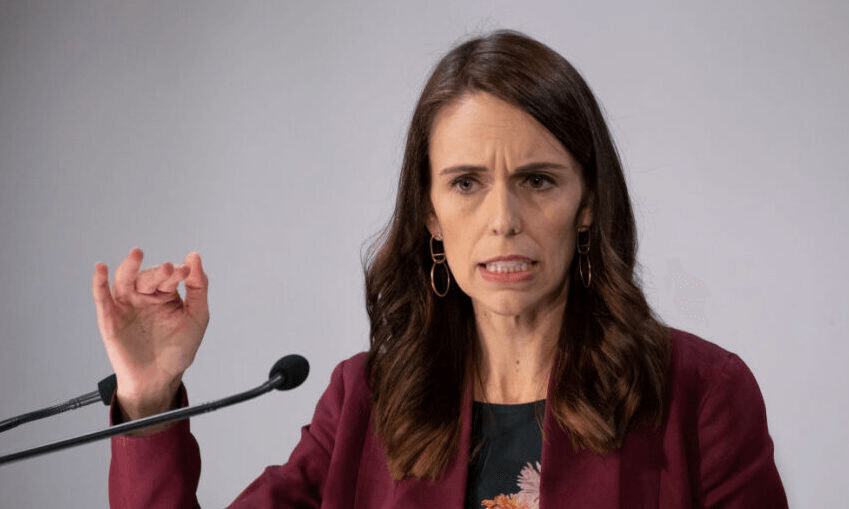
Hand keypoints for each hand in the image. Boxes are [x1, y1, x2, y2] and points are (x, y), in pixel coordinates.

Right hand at [92, 248, 208, 423]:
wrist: (159, 378)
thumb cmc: (179, 349)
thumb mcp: (196, 317)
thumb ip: (198, 287)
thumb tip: (194, 256)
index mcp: (165, 294)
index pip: (169, 276)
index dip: (177, 272)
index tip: (186, 271)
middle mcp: (144, 296)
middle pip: (148, 277)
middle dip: (158, 272)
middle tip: (168, 269)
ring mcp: (126, 305)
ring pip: (124, 280)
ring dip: (130, 266)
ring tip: (137, 254)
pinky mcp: (109, 318)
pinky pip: (102, 297)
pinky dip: (100, 282)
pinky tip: (102, 269)